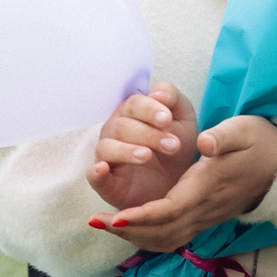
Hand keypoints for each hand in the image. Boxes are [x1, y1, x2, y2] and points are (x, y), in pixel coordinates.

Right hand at [86, 84, 197, 211]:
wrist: (176, 183)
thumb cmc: (175, 146)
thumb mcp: (183, 119)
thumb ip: (173, 98)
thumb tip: (157, 93)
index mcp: (132, 113)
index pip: (134, 104)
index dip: (149, 109)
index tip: (167, 119)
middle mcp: (115, 131)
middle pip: (122, 126)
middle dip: (148, 134)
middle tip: (173, 145)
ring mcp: (107, 156)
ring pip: (107, 147)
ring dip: (126, 151)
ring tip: (147, 156)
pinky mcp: (105, 181)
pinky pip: (93, 175)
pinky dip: (95, 172)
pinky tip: (103, 169)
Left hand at [90, 116, 276, 253]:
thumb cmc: (259, 144)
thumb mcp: (244, 131)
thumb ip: (224, 136)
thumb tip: (204, 142)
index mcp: (207, 188)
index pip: (169, 211)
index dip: (141, 216)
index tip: (115, 216)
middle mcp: (203, 210)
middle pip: (161, 232)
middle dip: (127, 230)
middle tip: (95, 220)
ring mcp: (204, 218)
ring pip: (165, 239)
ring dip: (134, 236)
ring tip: (105, 224)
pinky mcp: (203, 219)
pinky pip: (171, 236)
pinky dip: (147, 236)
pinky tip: (128, 226)